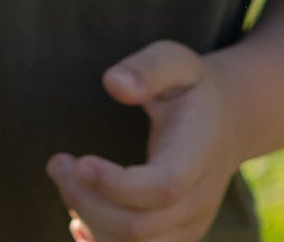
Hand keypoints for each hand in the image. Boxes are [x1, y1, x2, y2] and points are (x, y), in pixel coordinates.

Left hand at [47, 42, 239, 241]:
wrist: (226, 124)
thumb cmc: (191, 88)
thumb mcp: (175, 60)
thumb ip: (147, 69)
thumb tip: (113, 83)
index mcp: (199, 153)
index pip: (163, 187)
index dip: (118, 185)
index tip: (79, 161)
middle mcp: (198, 199)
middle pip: (140, 226)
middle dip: (87, 200)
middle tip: (57, 164)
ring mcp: (189, 225)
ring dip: (90, 221)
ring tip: (65, 179)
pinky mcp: (176, 238)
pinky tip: (79, 216)